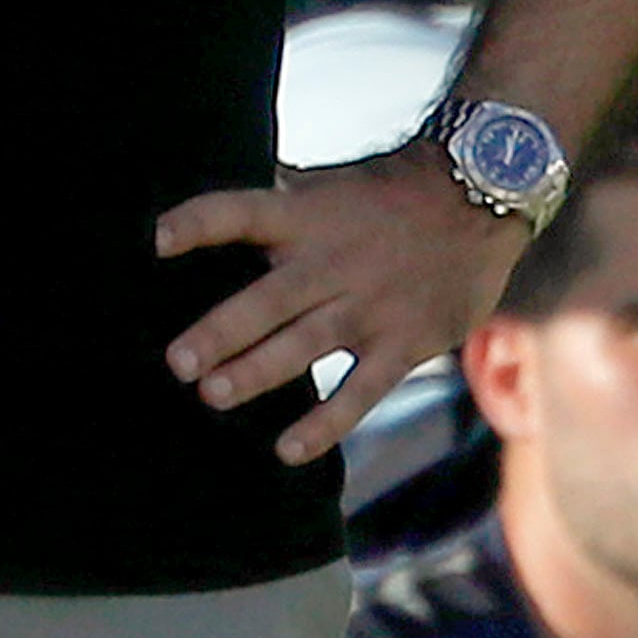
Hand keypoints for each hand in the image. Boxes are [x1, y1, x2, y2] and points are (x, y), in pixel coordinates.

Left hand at [158, 138, 522, 463]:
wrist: (480, 198)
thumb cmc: (387, 196)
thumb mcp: (329, 187)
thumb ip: (275, 202)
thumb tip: (204, 210)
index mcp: (306, 216)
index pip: (242, 212)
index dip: (199, 222)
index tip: (157, 239)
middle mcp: (332, 261)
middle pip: (268, 298)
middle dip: (221, 332)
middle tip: (178, 362)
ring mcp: (368, 306)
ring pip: (304, 345)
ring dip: (256, 372)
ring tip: (213, 395)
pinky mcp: (402, 343)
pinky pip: (359, 391)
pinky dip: (325, 423)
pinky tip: (288, 450)